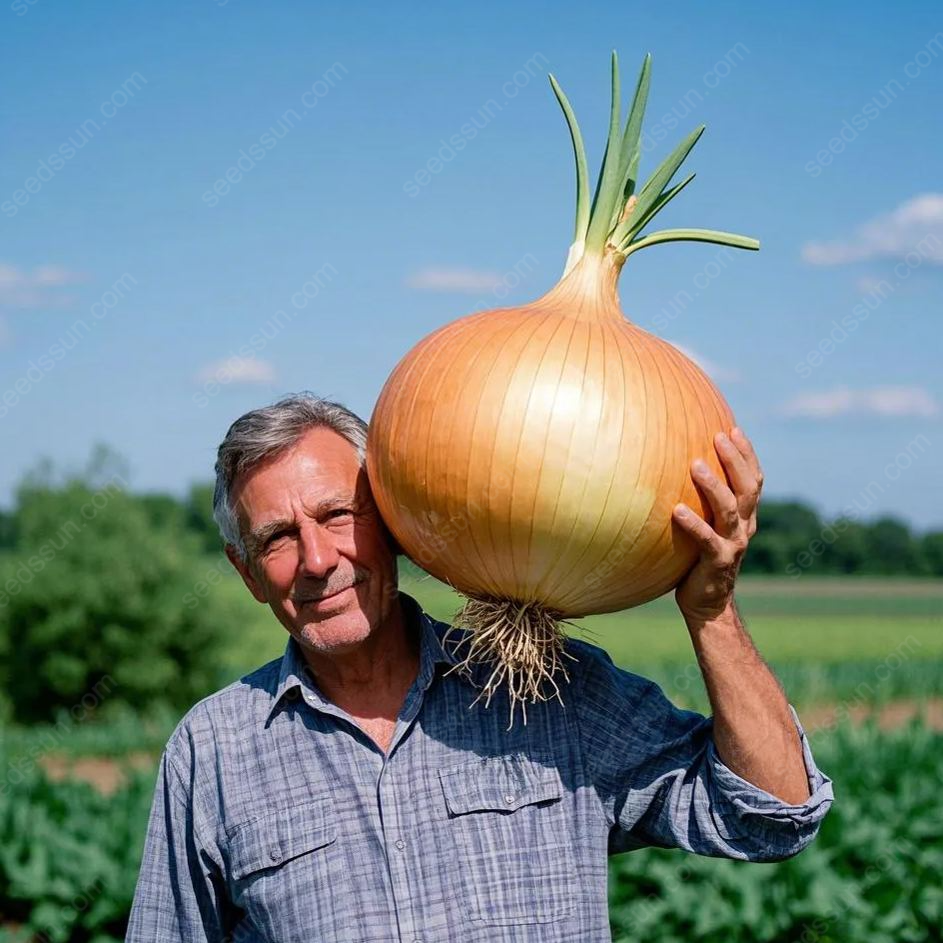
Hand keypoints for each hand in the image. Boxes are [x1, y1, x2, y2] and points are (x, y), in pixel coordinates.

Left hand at [671, 427, 762, 622]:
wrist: (708, 604)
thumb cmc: (697, 560)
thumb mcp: (705, 527)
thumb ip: (699, 504)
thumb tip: (671, 471)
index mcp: (745, 517)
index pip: (753, 480)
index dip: (746, 454)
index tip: (732, 428)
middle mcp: (744, 527)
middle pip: (748, 487)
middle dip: (735, 459)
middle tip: (718, 436)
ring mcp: (734, 544)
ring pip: (729, 509)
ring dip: (713, 485)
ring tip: (694, 465)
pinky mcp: (718, 562)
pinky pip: (706, 539)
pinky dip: (693, 523)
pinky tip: (676, 509)